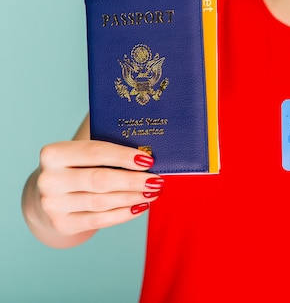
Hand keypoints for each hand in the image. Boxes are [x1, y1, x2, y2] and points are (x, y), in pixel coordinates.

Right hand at [23, 140, 163, 247]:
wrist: (50, 196)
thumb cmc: (77, 168)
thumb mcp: (83, 154)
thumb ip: (108, 149)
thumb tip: (147, 151)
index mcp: (53, 154)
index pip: (95, 152)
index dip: (123, 156)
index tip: (148, 160)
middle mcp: (49, 179)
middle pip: (100, 180)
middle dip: (133, 181)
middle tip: (157, 180)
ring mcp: (53, 205)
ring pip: (102, 202)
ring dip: (133, 197)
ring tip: (153, 193)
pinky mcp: (62, 224)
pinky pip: (100, 220)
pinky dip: (124, 214)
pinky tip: (141, 207)